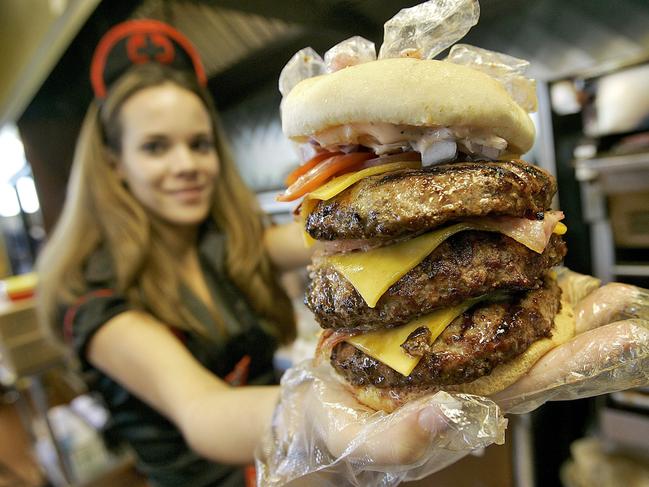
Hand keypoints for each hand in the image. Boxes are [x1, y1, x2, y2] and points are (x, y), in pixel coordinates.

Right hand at [256, 268, 648, 485]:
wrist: (315, 400)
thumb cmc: (341, 431)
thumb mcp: (365, 445)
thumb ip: (406, 440)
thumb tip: (455, 413)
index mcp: (468, 402)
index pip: (537, 383)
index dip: (583, 362)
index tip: (625, 338)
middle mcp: (472, 368)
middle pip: (542, 344)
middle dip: (587, 322)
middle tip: (622, 295)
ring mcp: (454, 337)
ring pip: (513, 309)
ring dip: (552, 286)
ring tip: (580, 253)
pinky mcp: (432, 313)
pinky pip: (473, 285)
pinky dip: (496, 260)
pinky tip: (515, 239)